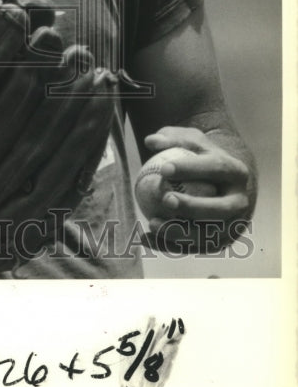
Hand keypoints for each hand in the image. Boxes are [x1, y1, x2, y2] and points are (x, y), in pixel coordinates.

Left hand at [142, 125, 253, 251]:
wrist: (221, 182)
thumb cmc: (200, 157)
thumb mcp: (190, 142)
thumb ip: (172, 138)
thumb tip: (151, 141)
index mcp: (236, 172)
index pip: (216, 169)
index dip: (191, 170)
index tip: (164, 169)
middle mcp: (240, 201)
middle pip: (221, 208)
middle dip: (193, 207)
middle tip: (165, 199)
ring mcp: (233, 225)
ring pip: (210, 235)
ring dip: (180, 233)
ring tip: (152, 223)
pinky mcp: (219, 241)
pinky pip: (194, 247)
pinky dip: (170, 245)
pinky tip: (145, 238)